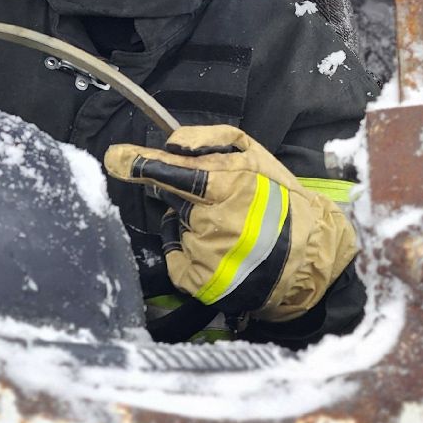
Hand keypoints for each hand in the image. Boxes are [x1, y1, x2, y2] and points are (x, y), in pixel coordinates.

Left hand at [104, 125, 355, 320]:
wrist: (307, 256)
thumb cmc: (281, 200)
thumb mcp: (256, 156)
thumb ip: (212, 140)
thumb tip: (171, 144)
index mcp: (230, 188)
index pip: (176, 174)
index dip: (143, 164)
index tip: (115, 157)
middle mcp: (214, 223)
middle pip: (172, 198)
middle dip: (184, 196)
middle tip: (221, 203)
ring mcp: (204, 255)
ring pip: (177, 225)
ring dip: (192, 223)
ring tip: (232, 230)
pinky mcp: (199, 282)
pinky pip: (175, 255)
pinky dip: (188, 249)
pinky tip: (219, 250)